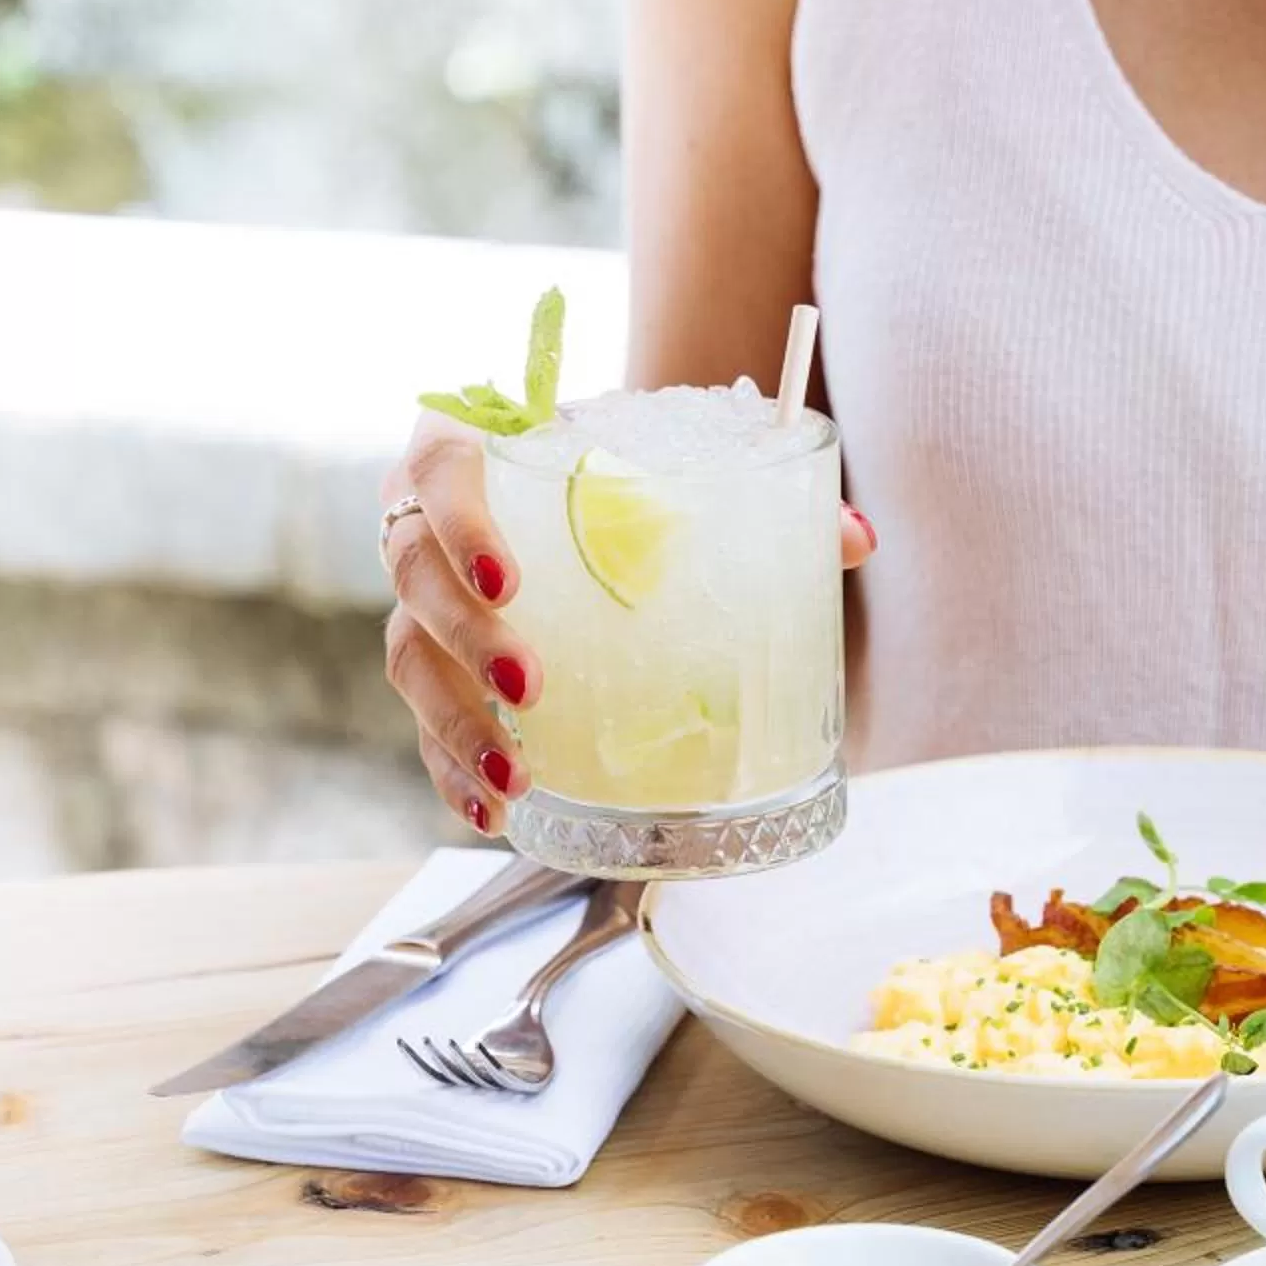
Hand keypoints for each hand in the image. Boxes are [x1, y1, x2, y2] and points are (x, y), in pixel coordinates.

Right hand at [381, 419, 876, 835]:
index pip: (439, 466)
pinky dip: (453, 773)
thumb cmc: (631, 481)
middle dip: (465, 637)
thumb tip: (855, 538)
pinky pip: (425, 728)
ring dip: (456, 724)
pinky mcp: (439, 677)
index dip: (460, 520)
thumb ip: (771, 498)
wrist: (600, 499)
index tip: (511, 579)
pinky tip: (494, 811)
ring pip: (410, 659)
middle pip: (412, 572)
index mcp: (476, 454)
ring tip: (515, 776)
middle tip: (530, 685)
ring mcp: (427, 606)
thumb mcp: (686, 472)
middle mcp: (429, 527)